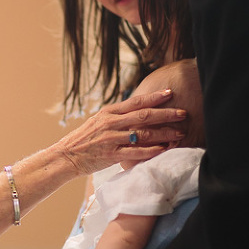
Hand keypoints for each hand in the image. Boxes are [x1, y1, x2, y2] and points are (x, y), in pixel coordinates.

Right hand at [61, 88, 186, 175]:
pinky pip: (136, 152)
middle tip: (183, 113)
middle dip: (166, 114)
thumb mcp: (97, 122)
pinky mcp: (111, 155)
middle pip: (143, 115)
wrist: (65, 156)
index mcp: (108, 113)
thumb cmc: (83, 140)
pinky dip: (151, 150)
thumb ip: (116, 116)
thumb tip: (136, 109)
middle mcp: (111, 123)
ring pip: (143, 133)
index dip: (154, 97)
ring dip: (163, 133)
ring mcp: (111, 139)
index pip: (136, 102)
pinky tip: (164, 149)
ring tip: (179, 133)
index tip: (170, 93)